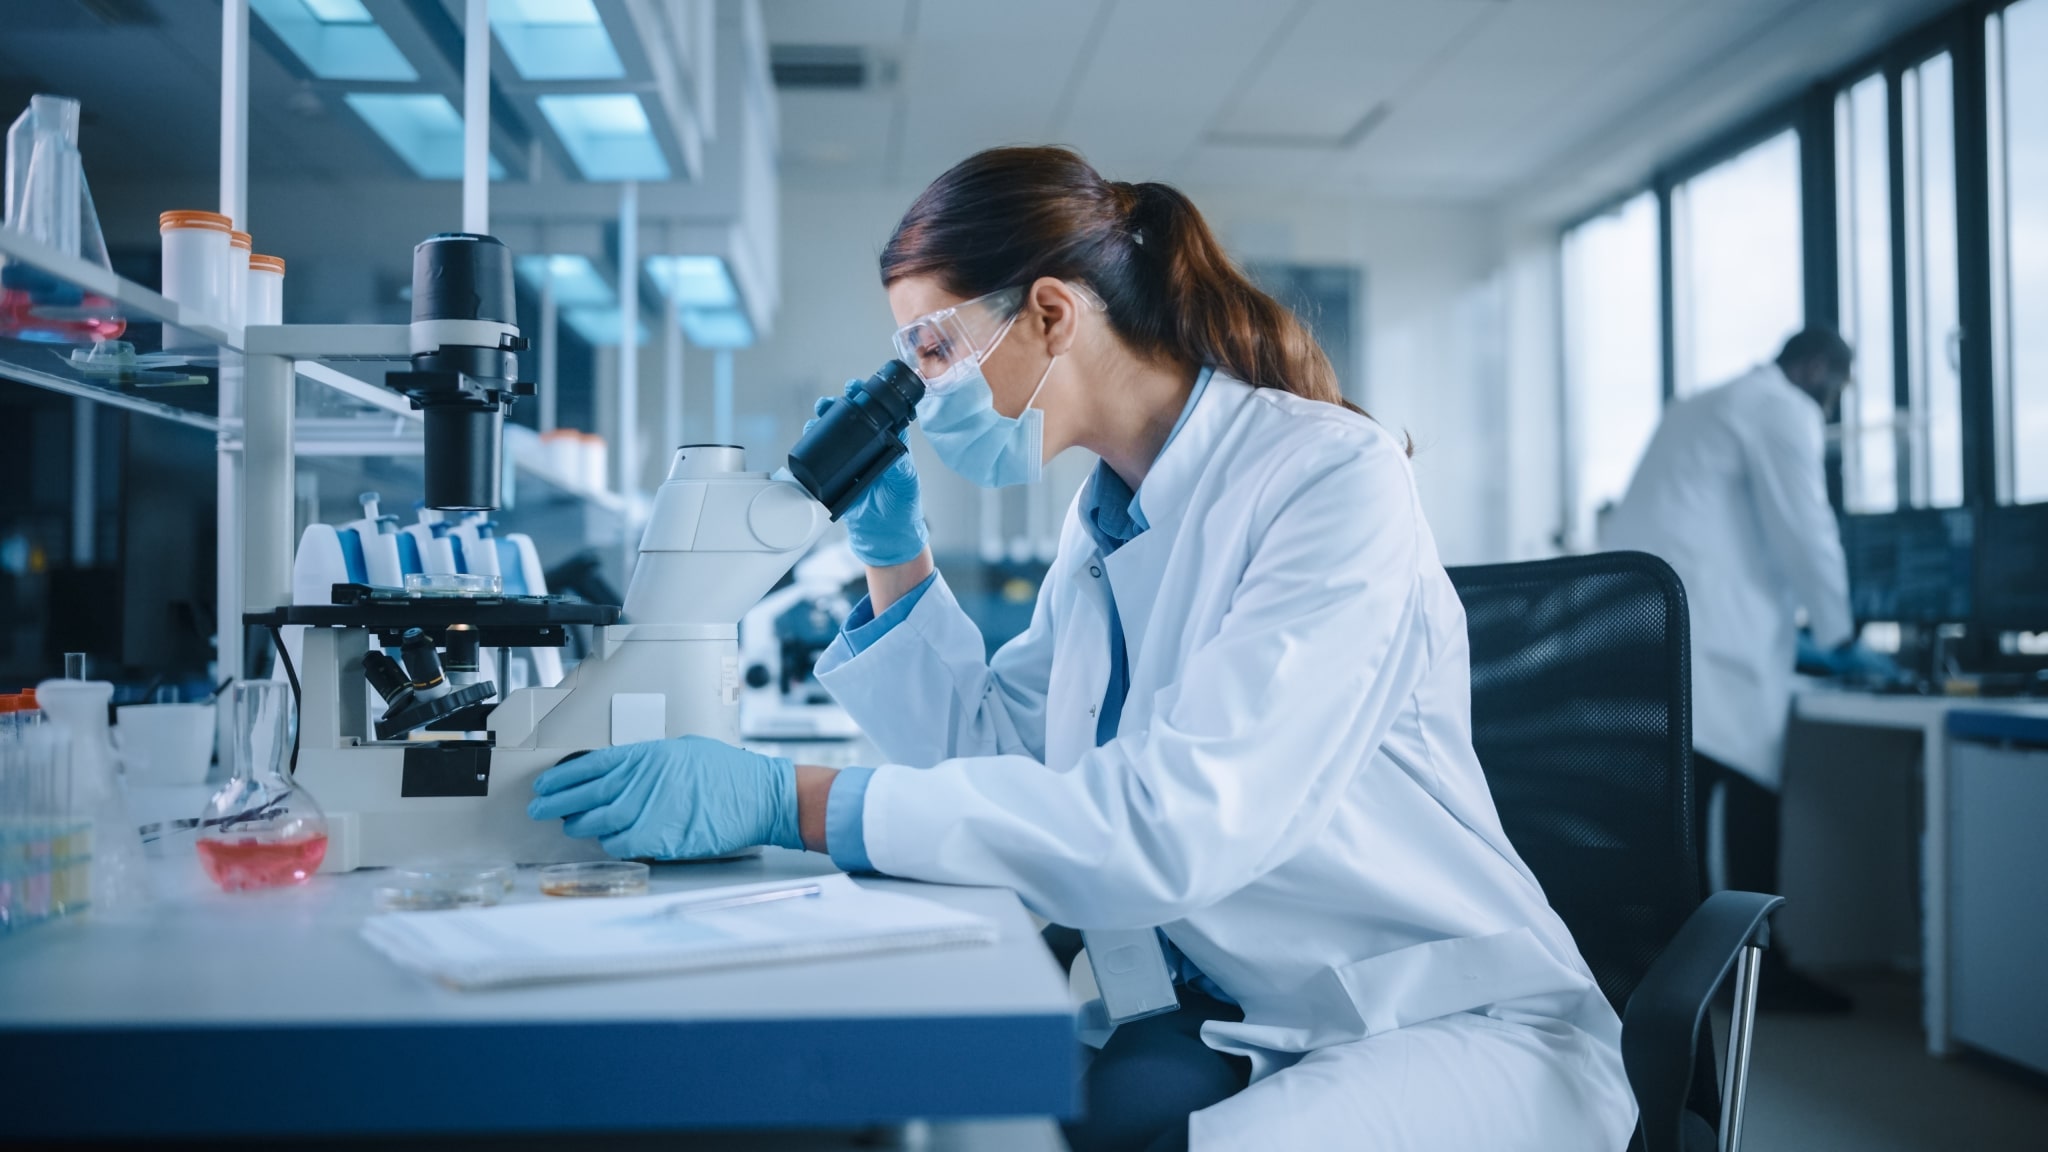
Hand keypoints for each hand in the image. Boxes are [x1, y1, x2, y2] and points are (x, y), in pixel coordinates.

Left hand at [527, 736, 800, 859]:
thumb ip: (651, 761)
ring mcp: (648, 810)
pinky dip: (610, 845)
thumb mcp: (685, 750)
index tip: (545, 784)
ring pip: (597, 822)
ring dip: (580, 825)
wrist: (758, 796)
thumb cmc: (730, 773)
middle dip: (556, 803)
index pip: (589, 765)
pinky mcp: (659, 837)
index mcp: (647, 756)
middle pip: (585, 794)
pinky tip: (607, 841)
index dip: (562, 777)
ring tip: (571, 825)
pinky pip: (620, 845)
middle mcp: (642, 781)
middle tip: (540, 808)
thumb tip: (627, 772)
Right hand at [810, 381, 927, 566]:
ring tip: (819, 414)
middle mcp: (869, 449)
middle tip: (831, 401)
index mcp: (889, 444)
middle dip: (839, 405)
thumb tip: (894, 447)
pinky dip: (814, 444)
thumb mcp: (905, 484)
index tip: (857, 387)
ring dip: (825, 420)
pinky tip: (810, 435)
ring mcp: (851, 461)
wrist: (884, 537)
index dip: (867, 397)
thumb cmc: (902, 508)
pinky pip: (823, 456)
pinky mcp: (836, 476)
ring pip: (835, 434)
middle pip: (852, 419)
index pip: (878, 414)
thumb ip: (900, 468)